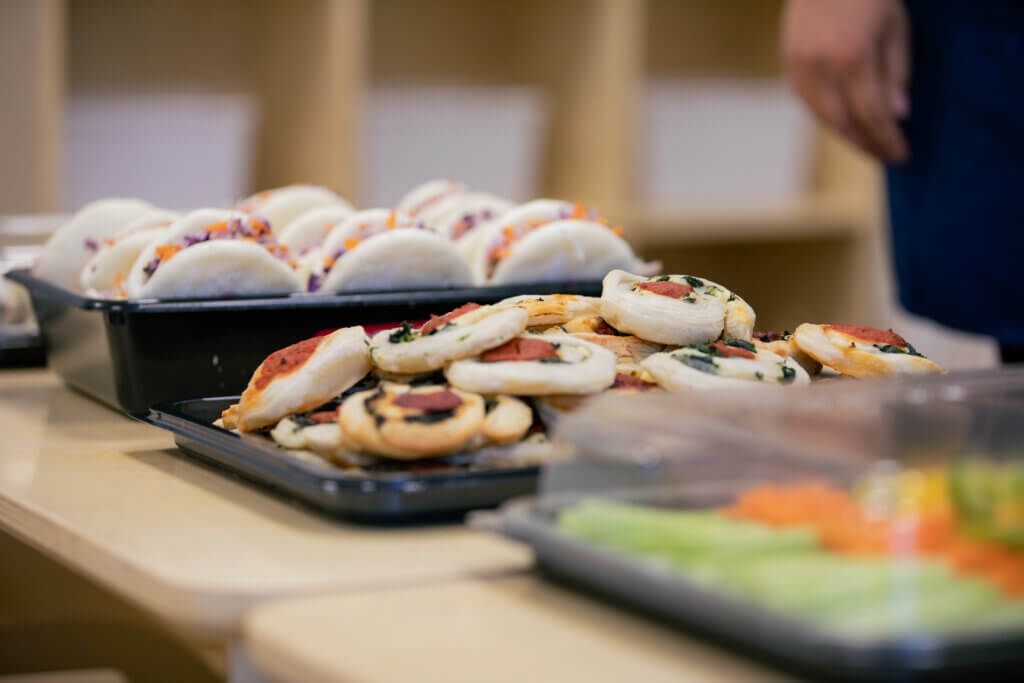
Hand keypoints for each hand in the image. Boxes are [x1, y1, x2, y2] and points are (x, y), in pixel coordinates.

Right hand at [782, 0, 909, 162]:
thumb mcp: (895, 26)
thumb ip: (895, 72)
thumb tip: (896, 115)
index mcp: (852, 57)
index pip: (871, 114)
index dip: (887, 139)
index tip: (902, 155)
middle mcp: (820, 68)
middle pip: (842, 123)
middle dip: (865, 144)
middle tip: (883, 155)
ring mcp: (799, 66)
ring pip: (821, 116)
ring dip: (845, 133)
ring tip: (866, 142)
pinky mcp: (788, 63)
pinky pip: (808, 101)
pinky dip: (827, 116)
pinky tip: (843, 119)